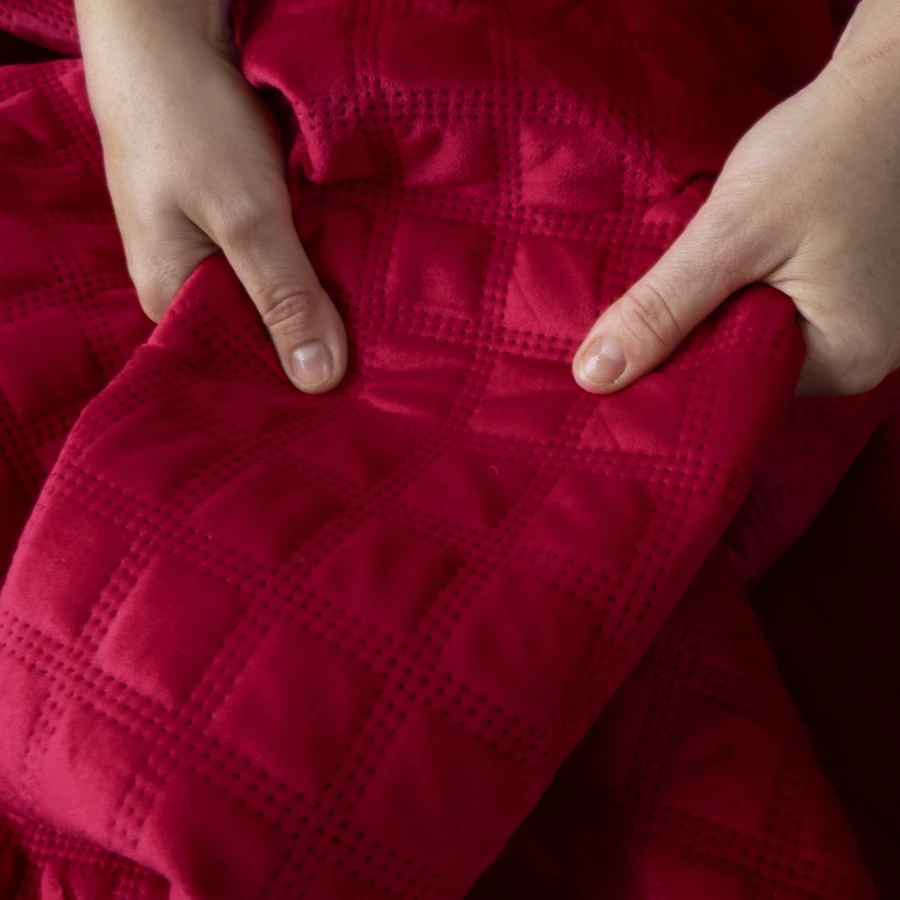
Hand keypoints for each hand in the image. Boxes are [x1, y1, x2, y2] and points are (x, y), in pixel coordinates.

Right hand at [75, 0, 346, 392]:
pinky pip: (286, 257)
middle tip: (384, 371)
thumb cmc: (189, 121)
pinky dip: (320, 262)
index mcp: (169, 297)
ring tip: (384, 336)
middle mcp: (190, 281)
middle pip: (262, 332)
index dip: (294, 382)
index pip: (237, 366)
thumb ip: (283, 295)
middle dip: (316, 342)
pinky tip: (362, 278)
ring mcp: (216, 247)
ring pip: (279, 294)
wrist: (171, 29)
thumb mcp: (244, 215)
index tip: (354, 399)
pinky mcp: (241, 218)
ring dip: (324, 302)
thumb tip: (319, 379)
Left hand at [572, 2, 899, 396]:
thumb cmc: (820, 152)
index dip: (671, 378)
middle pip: (744, 372)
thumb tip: (596, 376)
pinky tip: (706, 283)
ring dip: (708, 321)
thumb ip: (662, 308)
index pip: (734, 393)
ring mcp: (855, 330)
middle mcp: (860, 360)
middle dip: (687, 348)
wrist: (882, 92)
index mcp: (845, 361)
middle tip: (628, 328)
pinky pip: (772, 319)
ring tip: (665, 302)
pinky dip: (733, 302)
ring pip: (753, 344)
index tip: (615, 366)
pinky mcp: (841, 301)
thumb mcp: (730, 233)